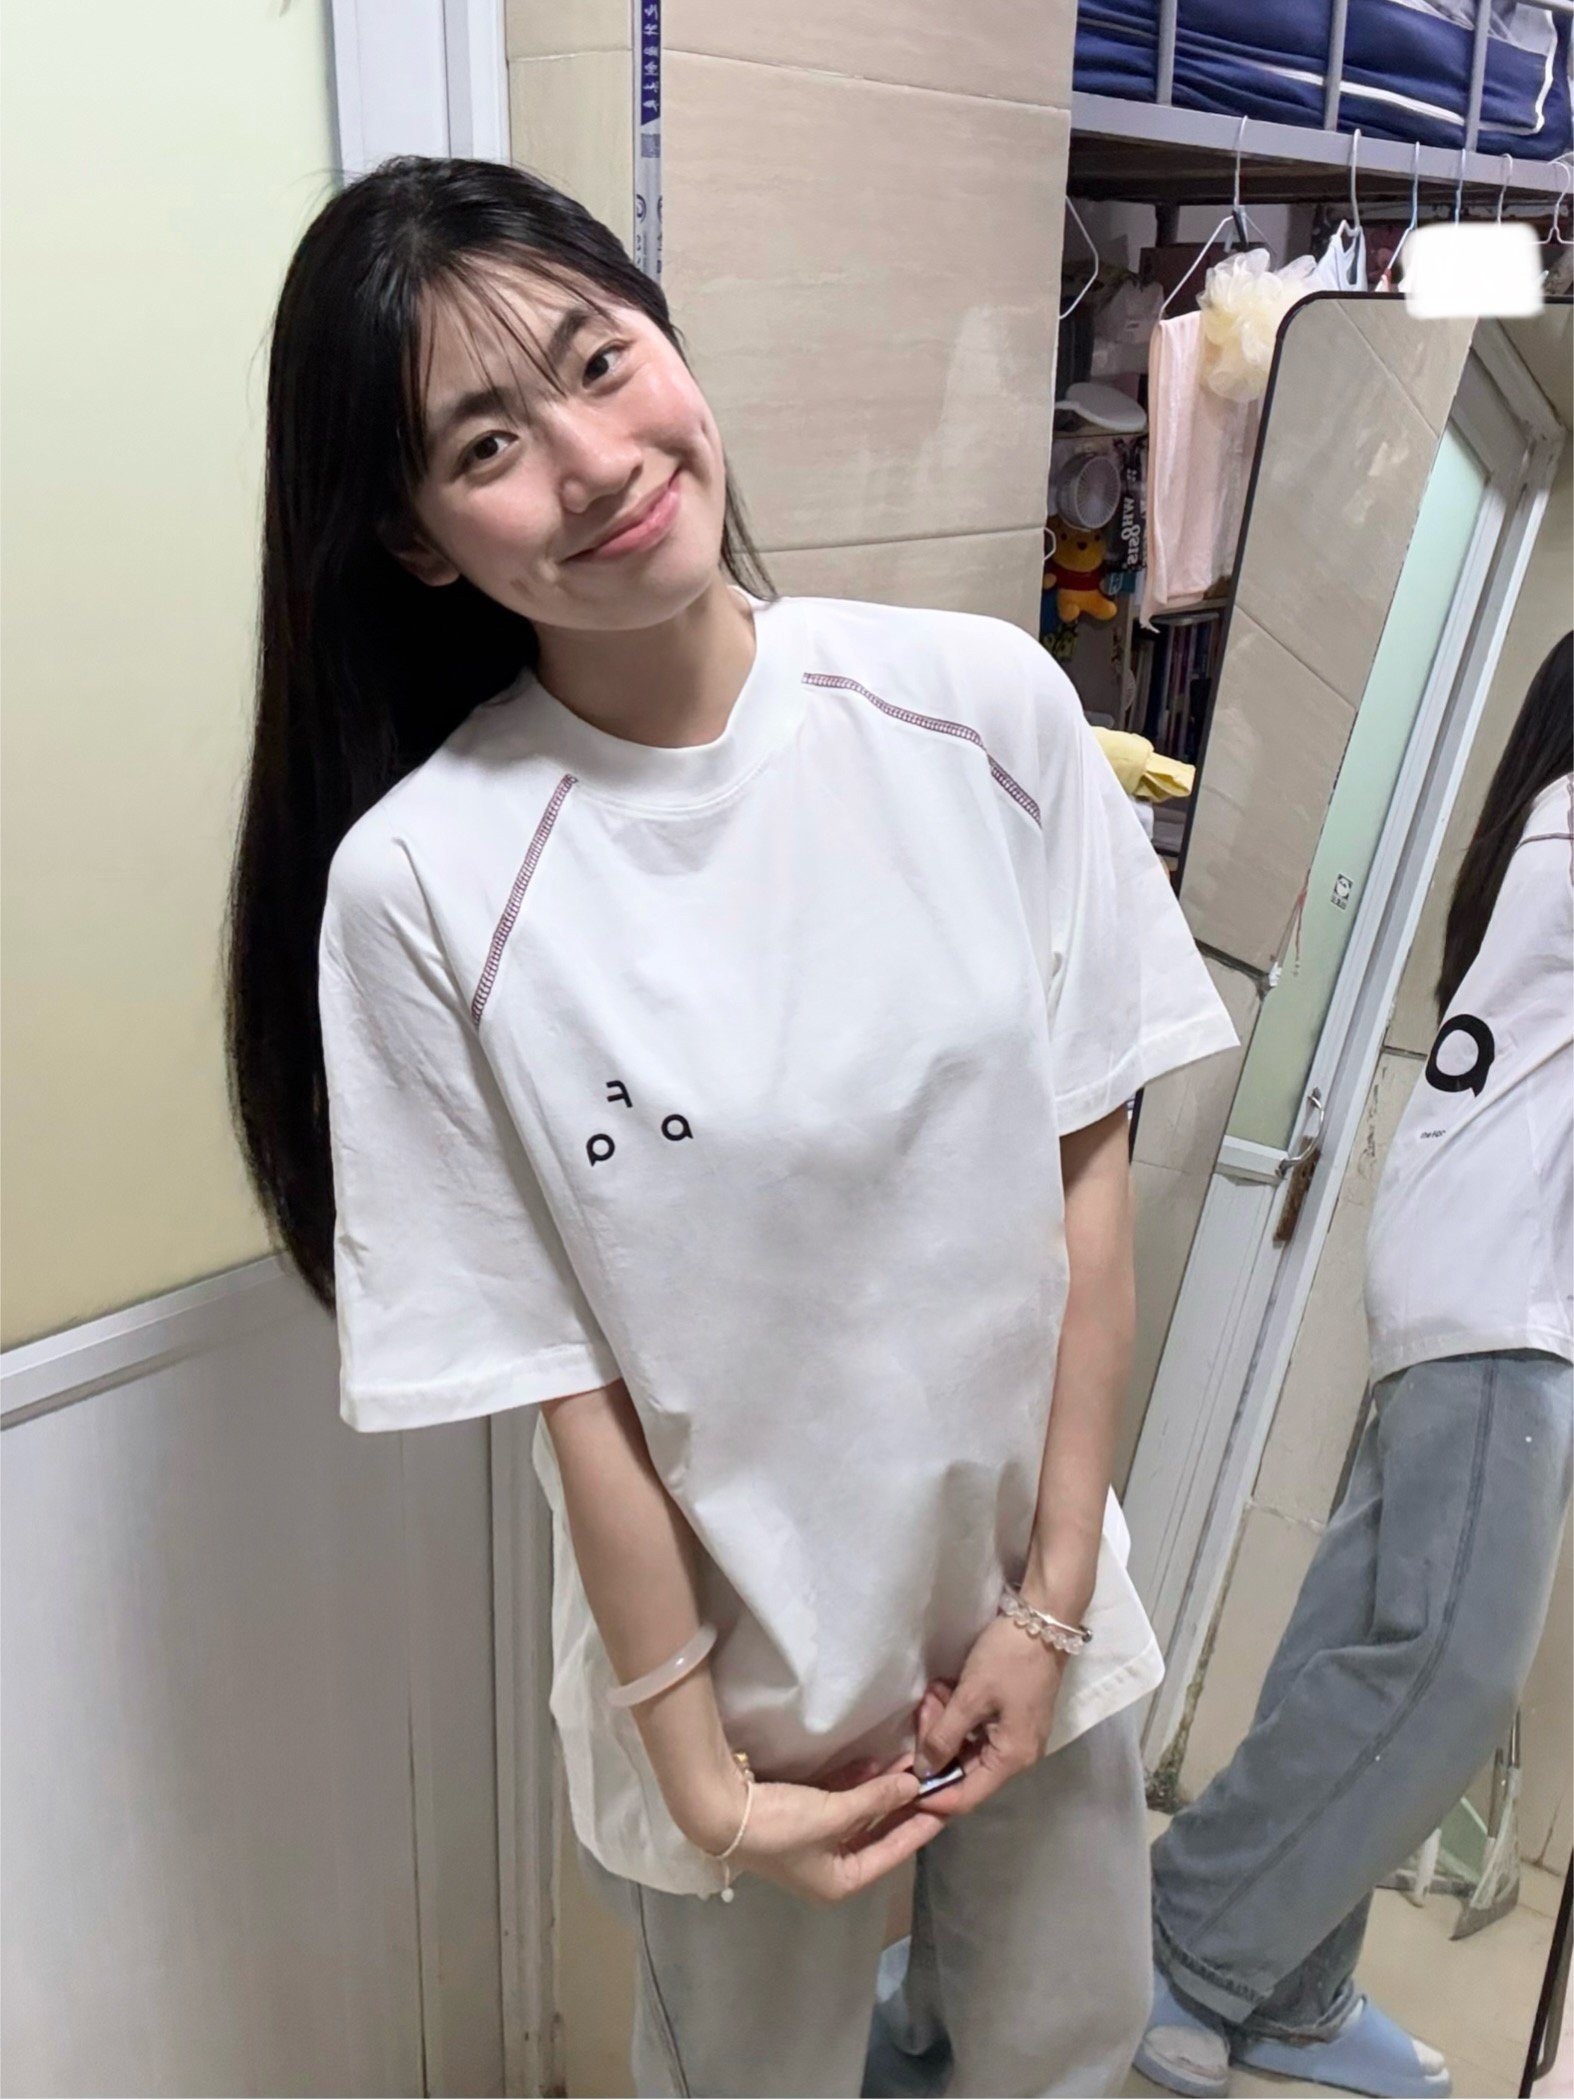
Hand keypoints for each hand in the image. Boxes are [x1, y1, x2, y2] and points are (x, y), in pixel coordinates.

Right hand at [691, 1752, 944, 1904]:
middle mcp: (830, 1868)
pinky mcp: (800, 1820)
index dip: (919, 1828)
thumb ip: (876, 1798)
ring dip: (880, 1792)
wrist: (720, 1811)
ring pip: (859, 1816)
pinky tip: (874, 1765)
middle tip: (931, 1782)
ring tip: (907, 1765)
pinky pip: (839, 1804)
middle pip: (877, 1834)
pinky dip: (856, 1787)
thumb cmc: (781, 1826)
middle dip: (901, 1806)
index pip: (892, 1854)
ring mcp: (814, 1844)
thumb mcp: (834, 1814)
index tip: (946, 1807)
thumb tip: (914, 1786)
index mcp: (841, 1882)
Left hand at [913, 1615, 1066, 1819]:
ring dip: (945, 1725)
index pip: (966, 1797)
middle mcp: (1018, 1756)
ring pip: (968, 1747)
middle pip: (965, 1769)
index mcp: (1012, 1758)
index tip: (903, 1782)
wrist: (1044, 1620)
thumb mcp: (971, 1696)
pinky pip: (977, 1730)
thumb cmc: (1008, 1659)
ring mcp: (1016, 1736)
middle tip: (923, 1708)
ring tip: (934, 1693)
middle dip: (935, 1744)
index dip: (932, 1796)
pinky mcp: (1012, 1718)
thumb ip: (944, 1737)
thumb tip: (922, 1771)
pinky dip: (958, 1715)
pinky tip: (945, 1692)